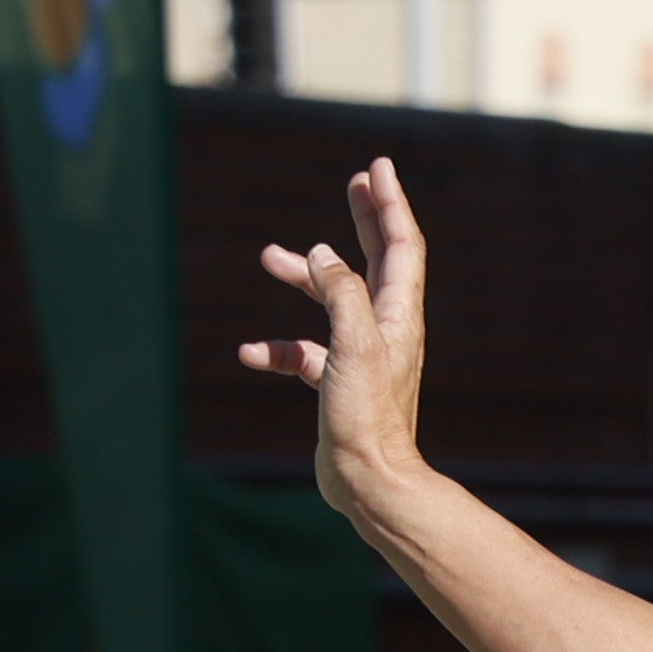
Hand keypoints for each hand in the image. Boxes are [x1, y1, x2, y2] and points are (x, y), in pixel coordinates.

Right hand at [236, 158, 430, 526]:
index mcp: (397, 317)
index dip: (389, 204)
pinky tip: (252, 353)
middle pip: (376, 262)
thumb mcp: (354, 345)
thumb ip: (340, 293)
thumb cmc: (366, 417)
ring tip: (268, 257)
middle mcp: (385, 332)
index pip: (400, 246)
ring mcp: (361, 358)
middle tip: (355, 184)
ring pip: (332, 303)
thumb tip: (321, 253)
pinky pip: (305, 354)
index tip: (375, 169)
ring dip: (304, 277)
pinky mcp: (339, 385)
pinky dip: (280, 347)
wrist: (368, 482)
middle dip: (366, 221)